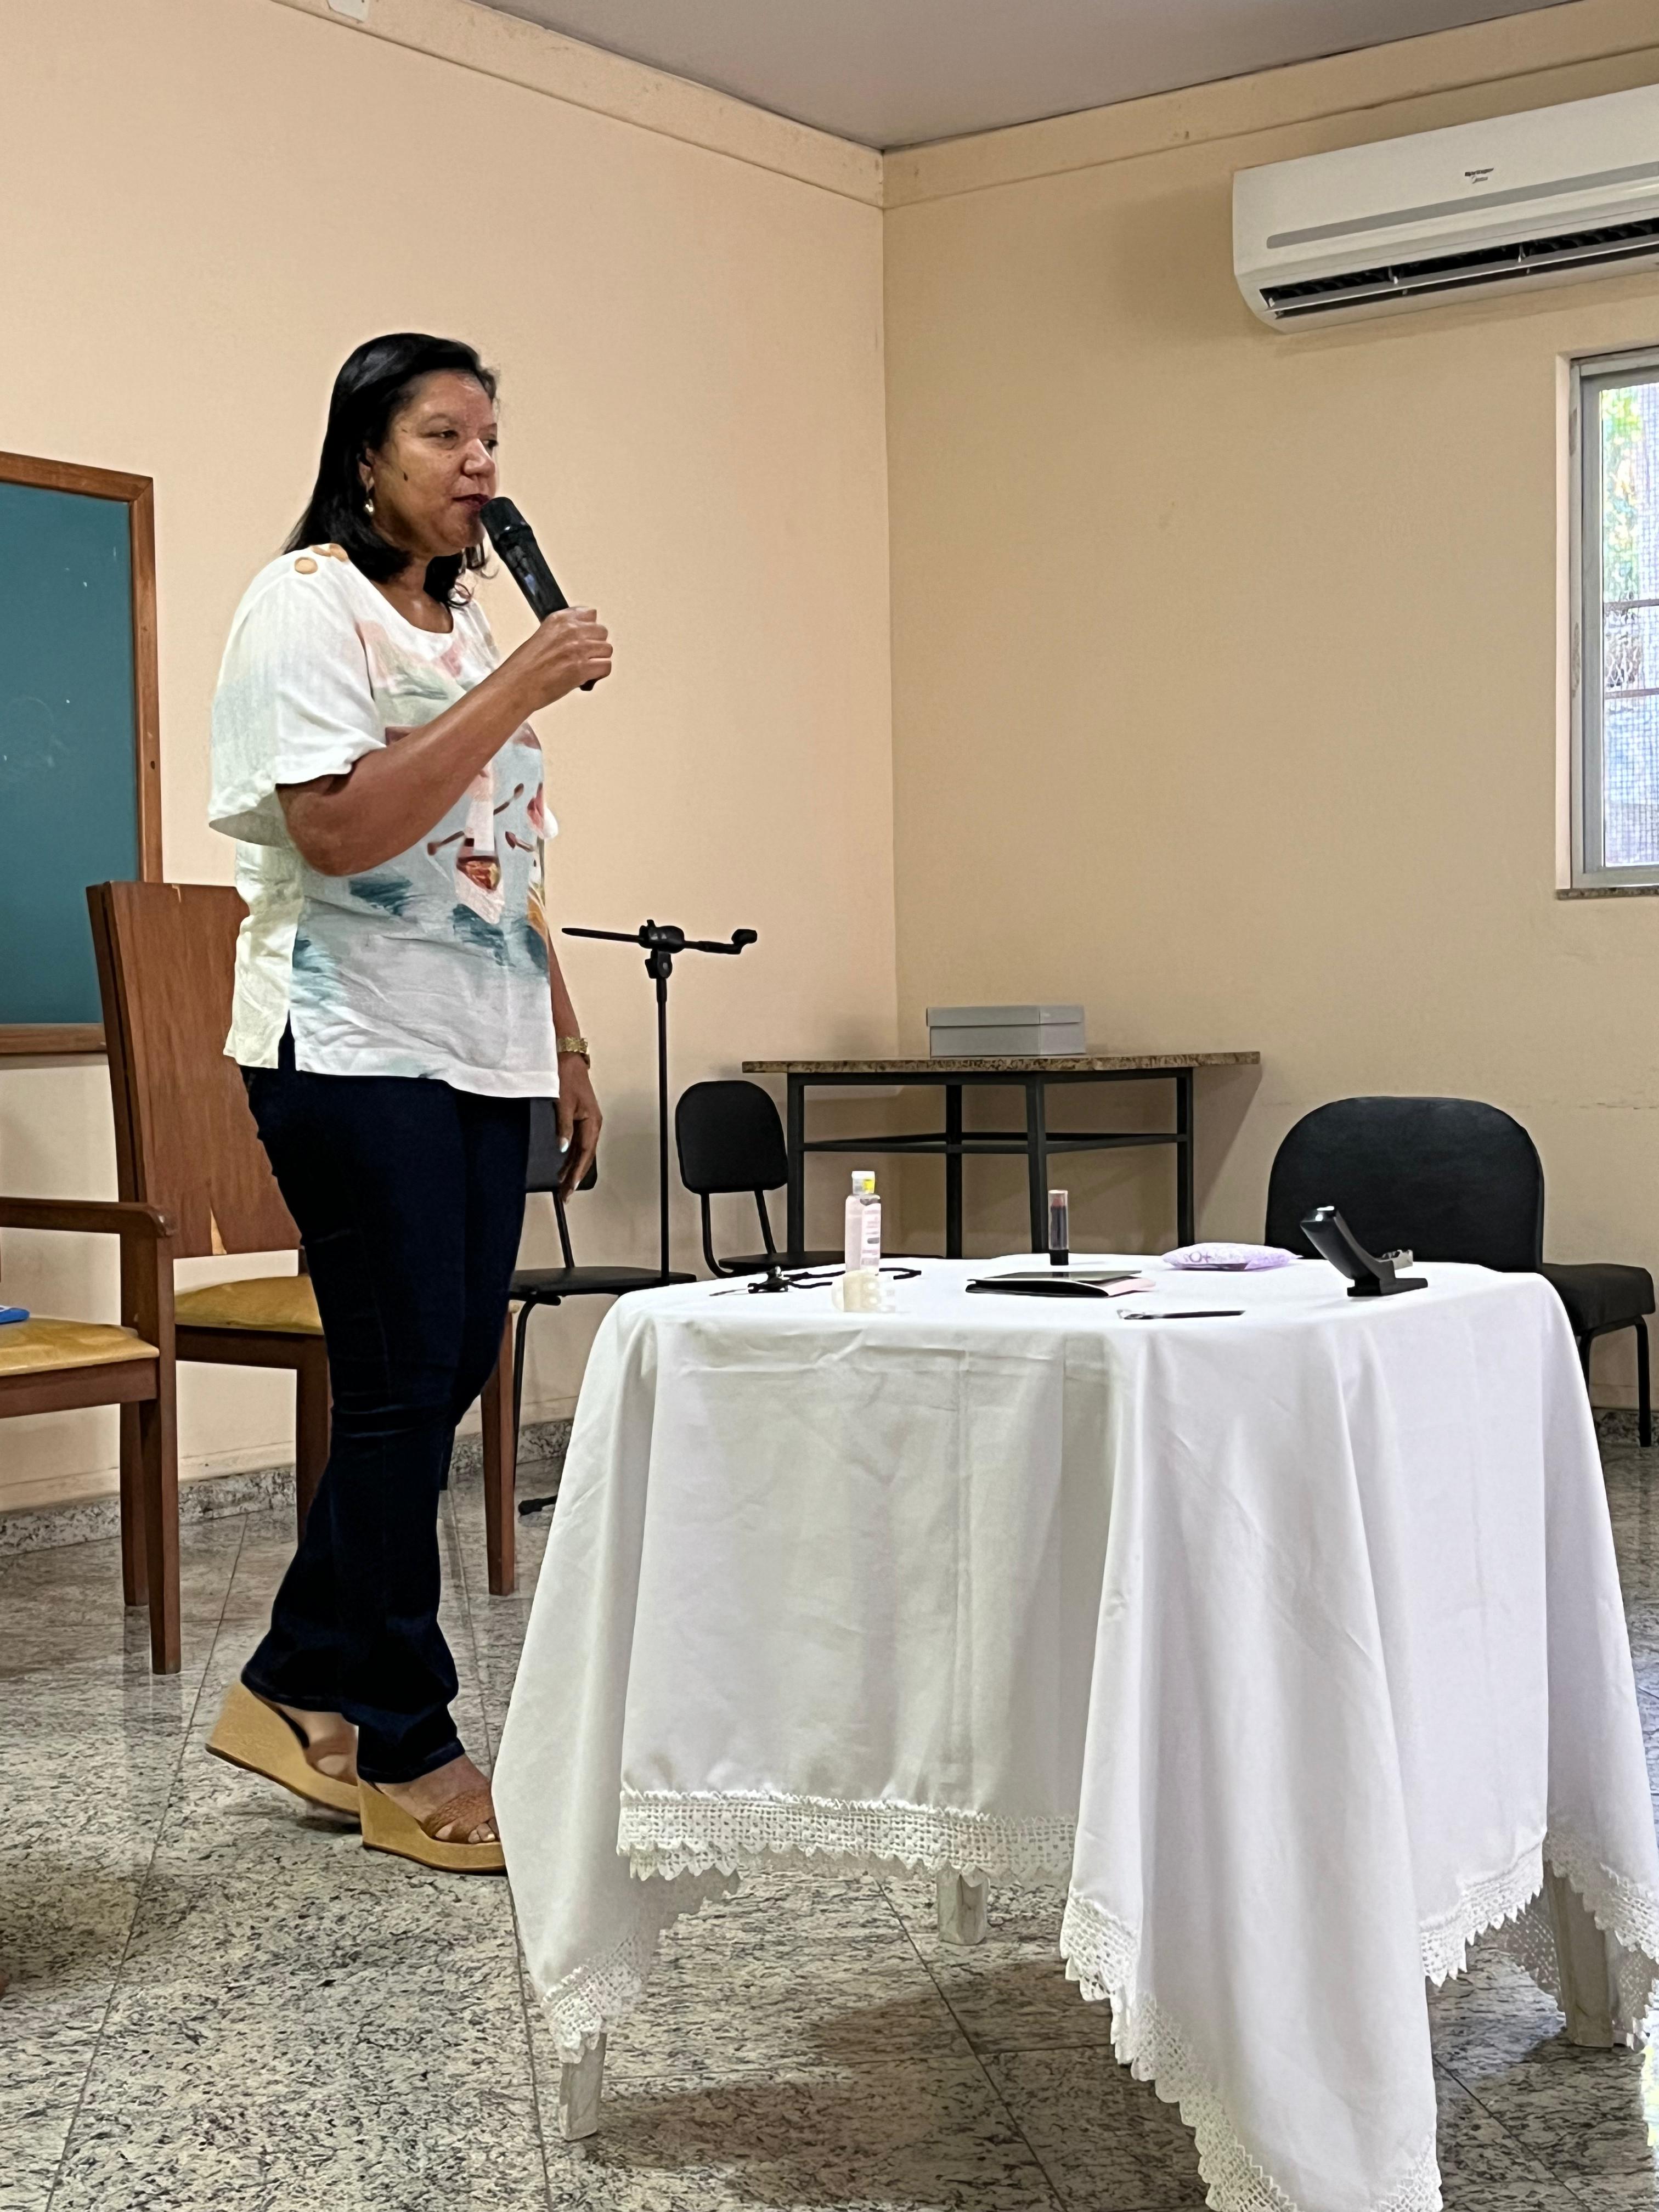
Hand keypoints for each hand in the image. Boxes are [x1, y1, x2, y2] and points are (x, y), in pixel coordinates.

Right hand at [508, 607, 611, 709]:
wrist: (517, 685)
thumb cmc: (524, 667)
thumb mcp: (542, 636)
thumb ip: (562, 633)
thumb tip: (579, 639)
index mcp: (560, 620)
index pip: (590, 614)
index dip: (589, 630)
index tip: (584, 638)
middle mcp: (571, 631)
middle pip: (602, 632)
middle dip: (596, 645)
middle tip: (585, 657)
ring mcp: (578, 649)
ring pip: (607, 650)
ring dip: (599, 660)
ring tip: (586, 668)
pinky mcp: (583, 668)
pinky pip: (606, 667)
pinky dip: (599, 674)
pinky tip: (588, 677)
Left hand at [556, 1054, 601, 1198]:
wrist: (567, 1059)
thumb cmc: (567, 1077)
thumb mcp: (563, 1103)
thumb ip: (563, 1127)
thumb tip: (563, 1148)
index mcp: (592, 1121)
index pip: (585, 1153)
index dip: (577, 1171)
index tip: (570, 1186)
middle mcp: (592, 1124)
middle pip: (585, 1156)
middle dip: (575, 1175)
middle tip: (566, 1193)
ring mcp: (587, 1122)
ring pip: (582, 1151)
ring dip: (573, 1168)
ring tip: (564, 1184)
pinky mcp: (581, 1119)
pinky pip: (579, 1143)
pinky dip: (572, 1156)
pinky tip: (564, 1165)